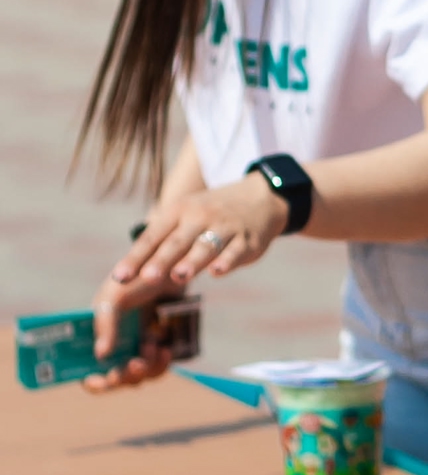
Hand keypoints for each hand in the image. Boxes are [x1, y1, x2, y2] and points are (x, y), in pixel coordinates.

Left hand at [88, 175, 290, 381]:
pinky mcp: (248, 240)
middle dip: (161, 260)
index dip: (136, 258)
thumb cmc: (212, 214)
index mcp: (178, 212)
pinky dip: (227, 262)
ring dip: (192, 262)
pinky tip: (218, 272)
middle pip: (177, 242)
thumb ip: (162, 243)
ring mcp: (225, 228)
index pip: (152, 237)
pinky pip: (235, 251)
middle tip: (146, 278)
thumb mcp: (185, 218)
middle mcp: (200, 217)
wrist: (261, 196)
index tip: (119, 277)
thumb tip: (130, 272)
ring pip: (206, 246)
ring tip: (178, 277)